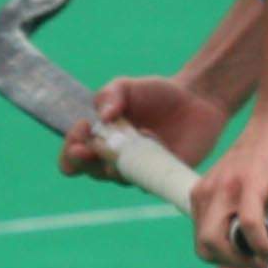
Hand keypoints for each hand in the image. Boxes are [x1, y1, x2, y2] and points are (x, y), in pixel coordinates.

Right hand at [77, 71, 225, 180]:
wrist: (197, 99)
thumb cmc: (156, 94)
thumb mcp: (127, 87)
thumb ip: (108, 95)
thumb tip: (101, 117)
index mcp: (98, 143)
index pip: (72, 158)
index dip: (70, 149)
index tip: (82, 128)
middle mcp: (114, 162)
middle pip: (90, 172)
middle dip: (85, 160)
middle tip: (91, 146)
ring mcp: (137, 171)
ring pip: (118, 177)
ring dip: (122, 157)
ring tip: (140, 132)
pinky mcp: (160, 176)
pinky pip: (148, 179)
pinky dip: (149, 161)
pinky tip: (158, 140)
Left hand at [195, 98, 267, 267]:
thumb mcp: (249, 192)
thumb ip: (245, 219)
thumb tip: (255, 255)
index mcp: (202, 197)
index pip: (201, 243)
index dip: (224, 260)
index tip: (249, 262)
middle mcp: (206, 194)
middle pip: (203, 248)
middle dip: (231, 264)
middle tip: (258, 264)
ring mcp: (226, 189)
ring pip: (216, 242)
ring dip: (242, 260)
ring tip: (267, 259)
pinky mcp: (250, 184)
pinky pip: (248, 225)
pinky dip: (260, 246)